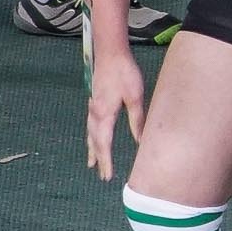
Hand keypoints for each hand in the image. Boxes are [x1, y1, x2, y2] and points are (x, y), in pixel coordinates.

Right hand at [83, 33, 145, 178]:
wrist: (110, 55)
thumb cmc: (125, 74)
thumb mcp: (135, 97)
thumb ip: (137, 119)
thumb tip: (141, 139)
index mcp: (104, 114)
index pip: (104, 143)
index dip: (106, 160)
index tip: (107, 175)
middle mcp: (94, 113)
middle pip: (95, 141)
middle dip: (99, 159)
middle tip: (103, 175)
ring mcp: (93, 107)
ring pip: (90, 134)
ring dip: (93, 150)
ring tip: (92, 164)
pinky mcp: (95, 102)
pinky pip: (91, 126)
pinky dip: (91, 137)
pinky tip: (93, 140)